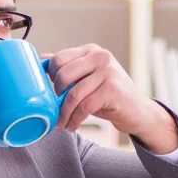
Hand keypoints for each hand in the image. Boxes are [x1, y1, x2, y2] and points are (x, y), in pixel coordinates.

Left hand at [43, 44, 177, 152]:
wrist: (137, 112)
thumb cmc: (108, 97)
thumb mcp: (87, 80)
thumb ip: (69, 70)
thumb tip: (41, 60)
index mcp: (90, 51)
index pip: (58, 60)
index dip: (50, 80)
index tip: (51, 96)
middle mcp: (100, 56)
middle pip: (63, 76)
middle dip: (55, 98)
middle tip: (55, 112)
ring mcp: (108, 71)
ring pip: (73, 94)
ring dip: (64, 114)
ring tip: (62, 124)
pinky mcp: (112, 89)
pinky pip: (84, 106)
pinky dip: (75, 119)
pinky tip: (73, 126)